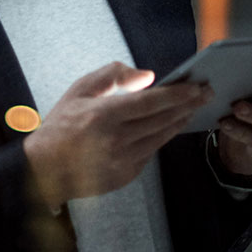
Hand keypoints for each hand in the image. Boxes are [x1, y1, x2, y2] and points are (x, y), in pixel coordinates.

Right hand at [24, 61, 212, 207]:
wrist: (44, 170)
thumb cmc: (61, 125)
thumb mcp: (79, 90)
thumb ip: (112, 76)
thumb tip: (147, 77)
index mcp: (103, 115)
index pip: (151, 102)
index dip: (178, 94)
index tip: (196, 86)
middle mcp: (116, 140)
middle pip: (163, 119)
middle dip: (189, 105)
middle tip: (207, 93)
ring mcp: (122, 161)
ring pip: (162, 137)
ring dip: (180, 121)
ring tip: (194, 108)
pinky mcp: (126, 175)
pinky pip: (151, 152)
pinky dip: (162, 137)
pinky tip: (171, 125)